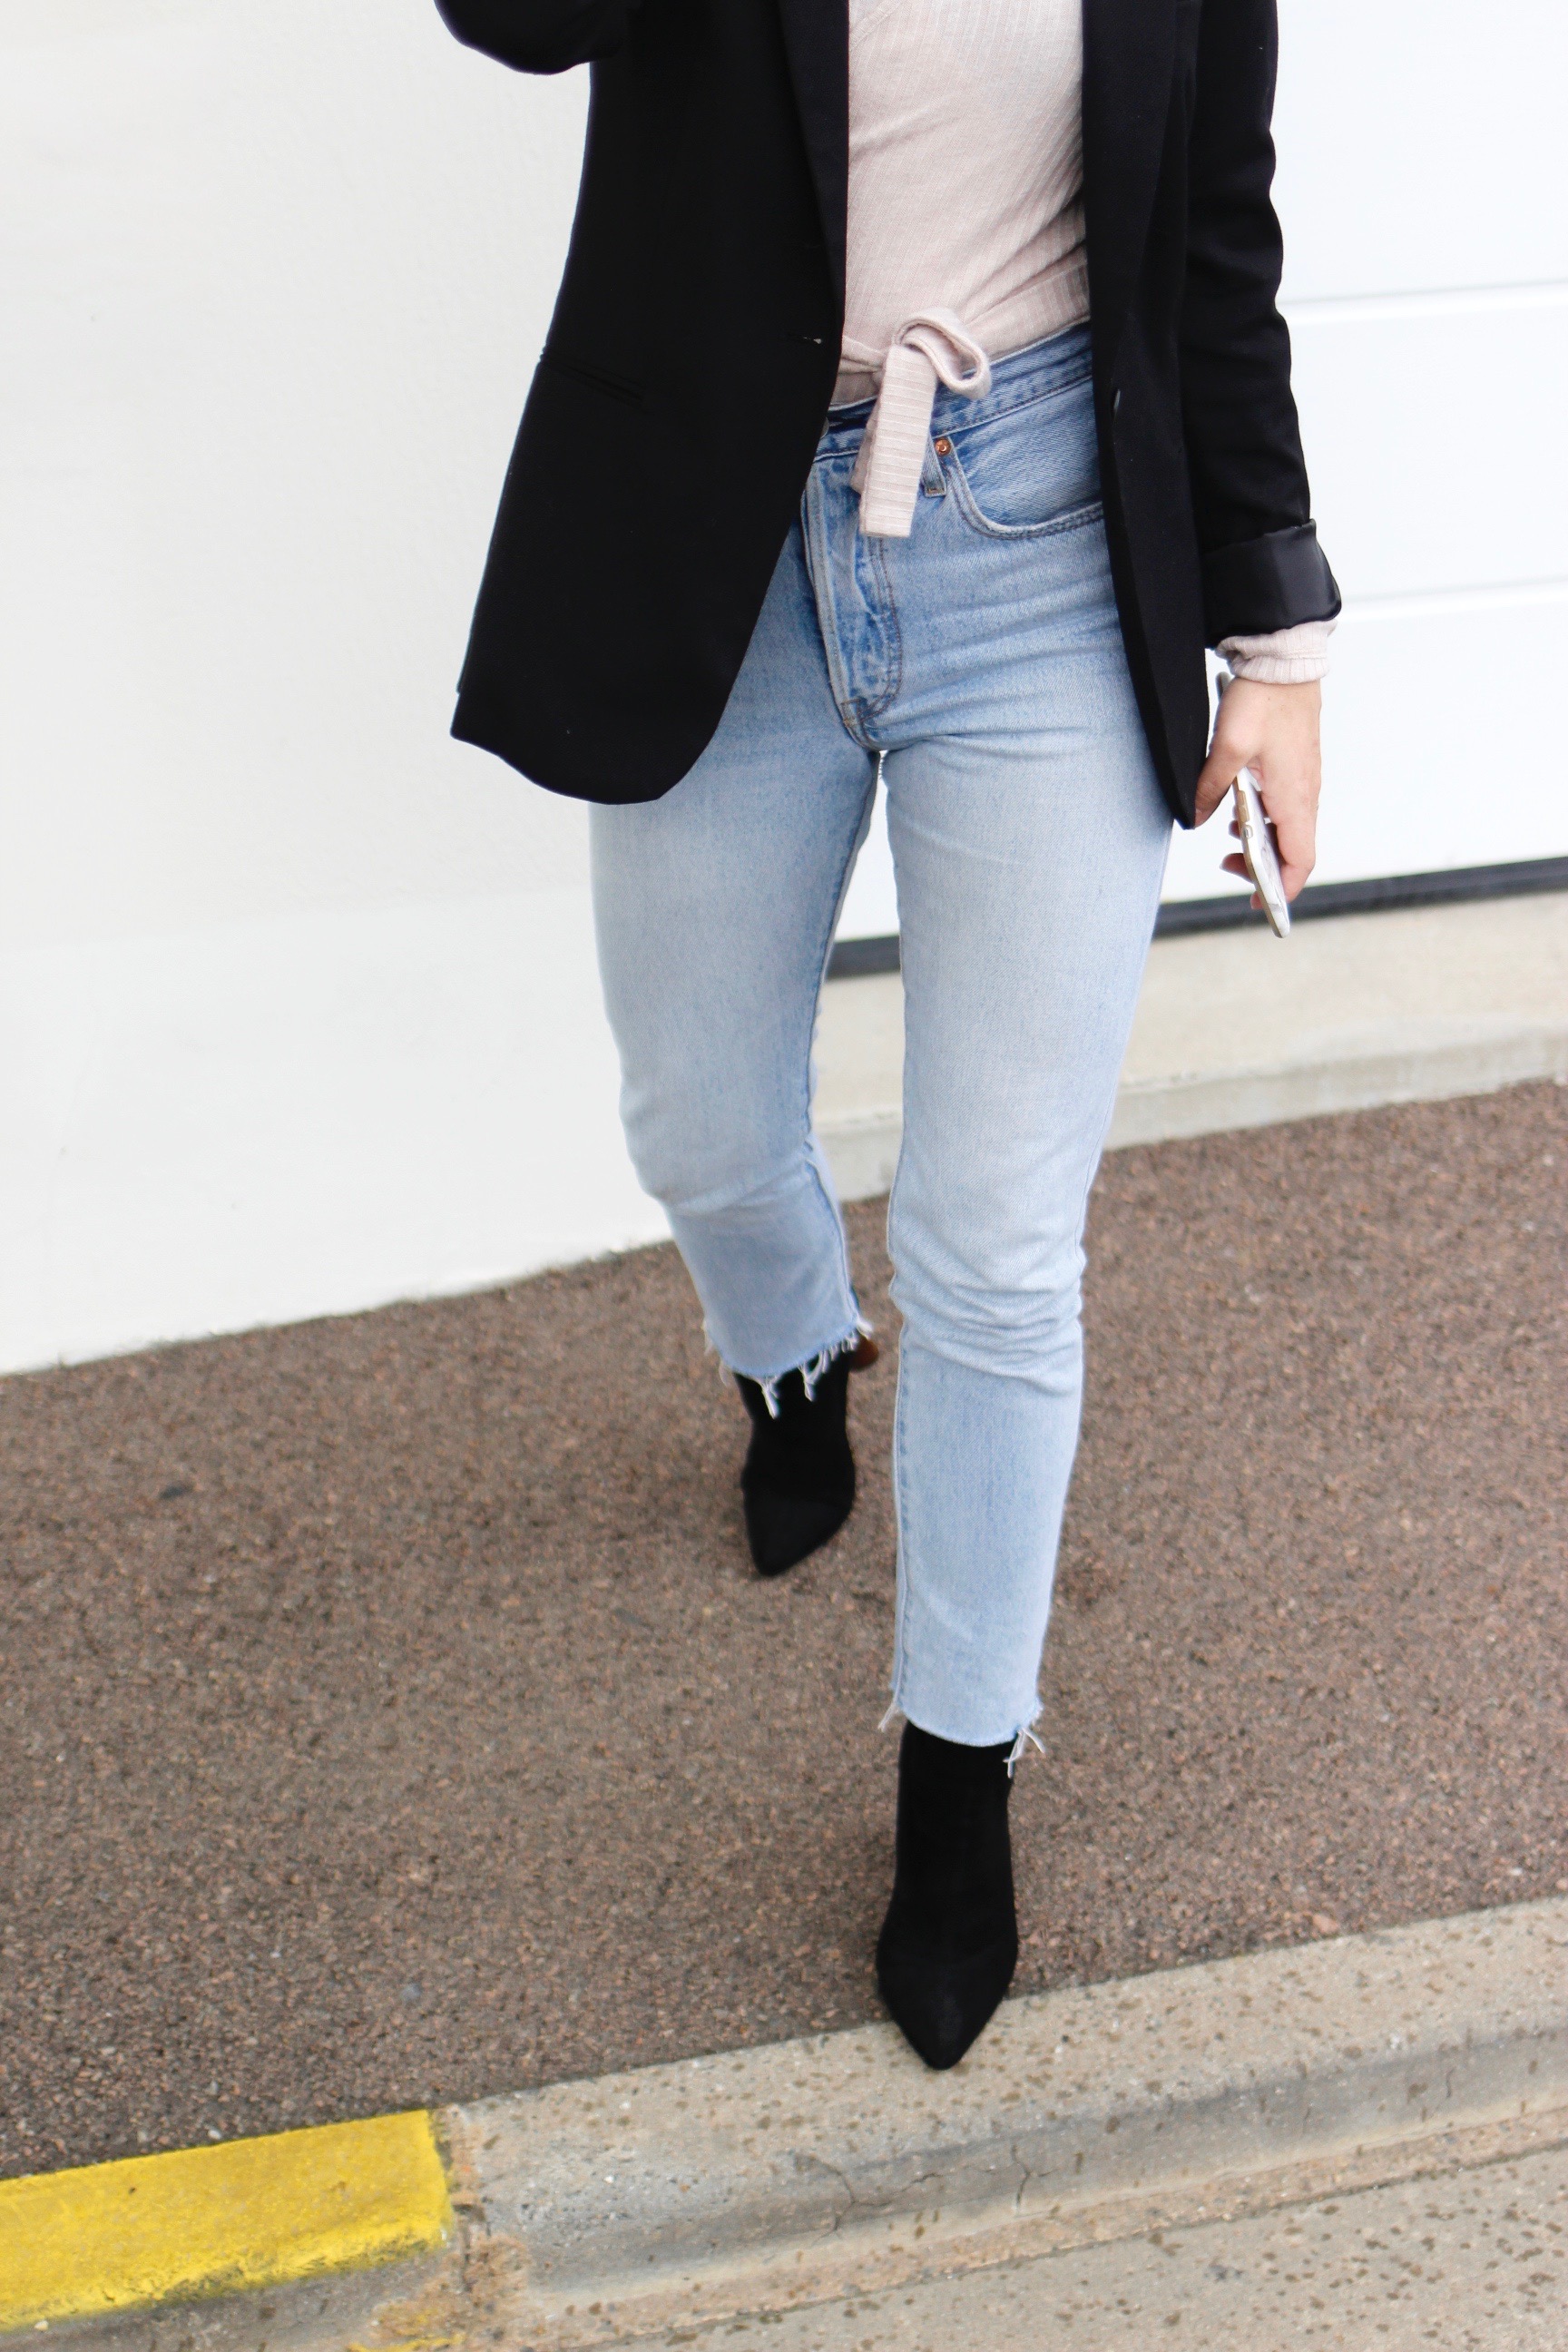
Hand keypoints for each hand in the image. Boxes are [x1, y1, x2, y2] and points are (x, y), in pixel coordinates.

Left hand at [1193, 676, 1321, 902]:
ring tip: (1229, 843)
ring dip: (1262, 843)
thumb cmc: (1263, 700)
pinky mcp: (1298, 768)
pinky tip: (1239, 810)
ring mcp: (1305, 781)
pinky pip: (1287, 808)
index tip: (1259, 902)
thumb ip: (1210, 788)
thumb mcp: (1227, 748)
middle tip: (1229, 867)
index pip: (1299, 860)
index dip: (1281, 888)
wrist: (1284, 660)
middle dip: (1264, 869)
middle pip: (1295, 851)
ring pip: (1290, 829)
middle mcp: (1307, 794)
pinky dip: (1265, 820)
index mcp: (1295, 797)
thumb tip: (1195, 819)